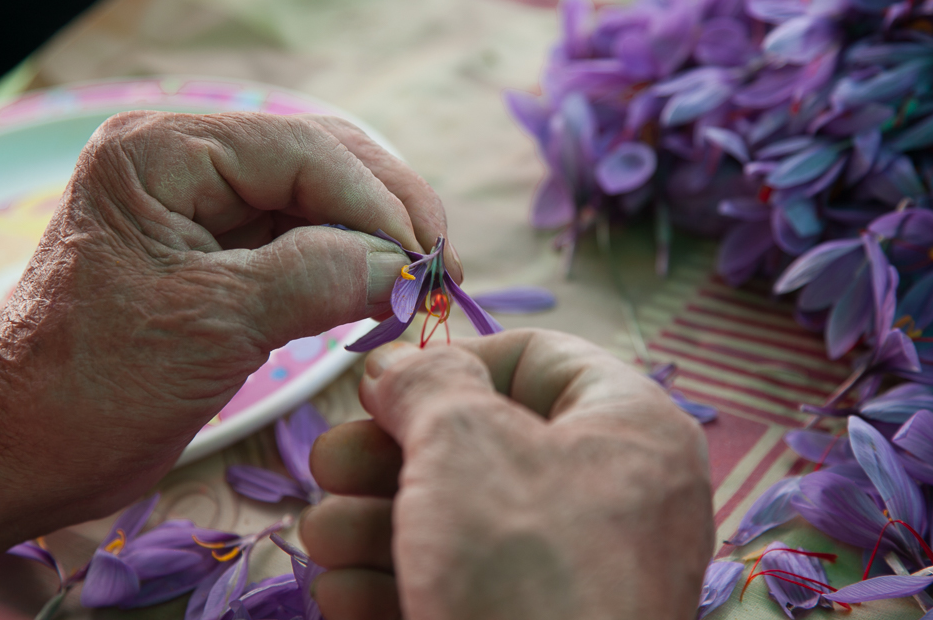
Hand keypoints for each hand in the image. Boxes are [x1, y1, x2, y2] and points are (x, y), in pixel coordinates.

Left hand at [0, 111, 459, 567]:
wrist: (26, 449)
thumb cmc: (95, 387)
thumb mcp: (211, 323)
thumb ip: (317, 279)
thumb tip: (409, 269)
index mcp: (163, 153)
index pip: (302, 151)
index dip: (377, 204)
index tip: (428, 264)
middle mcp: (188, 162)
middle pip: (321, 162)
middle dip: (389, 213)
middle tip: (443, 269)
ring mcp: (207, 206)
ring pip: (321, 202)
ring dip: (378, 240)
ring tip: (423, 285)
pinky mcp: (223, 252)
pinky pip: (305, 242)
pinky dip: (351, 266)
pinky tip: (383, 293)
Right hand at [303, 329, 713, 619]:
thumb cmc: (520, 566)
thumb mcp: (464, 441)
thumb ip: (426, 382)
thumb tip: (398, 363)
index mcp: (627, 426)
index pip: (537, 359)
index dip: (452, 360)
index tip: (383, 386)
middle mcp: (610, 495)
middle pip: (484, 442)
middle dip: (390, 454)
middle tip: (330, 463)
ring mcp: (572, 571)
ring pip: (460, 519)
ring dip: (375, 522)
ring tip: (325, 535)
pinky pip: (462, 584)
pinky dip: (396, 583)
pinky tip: (345, 594)